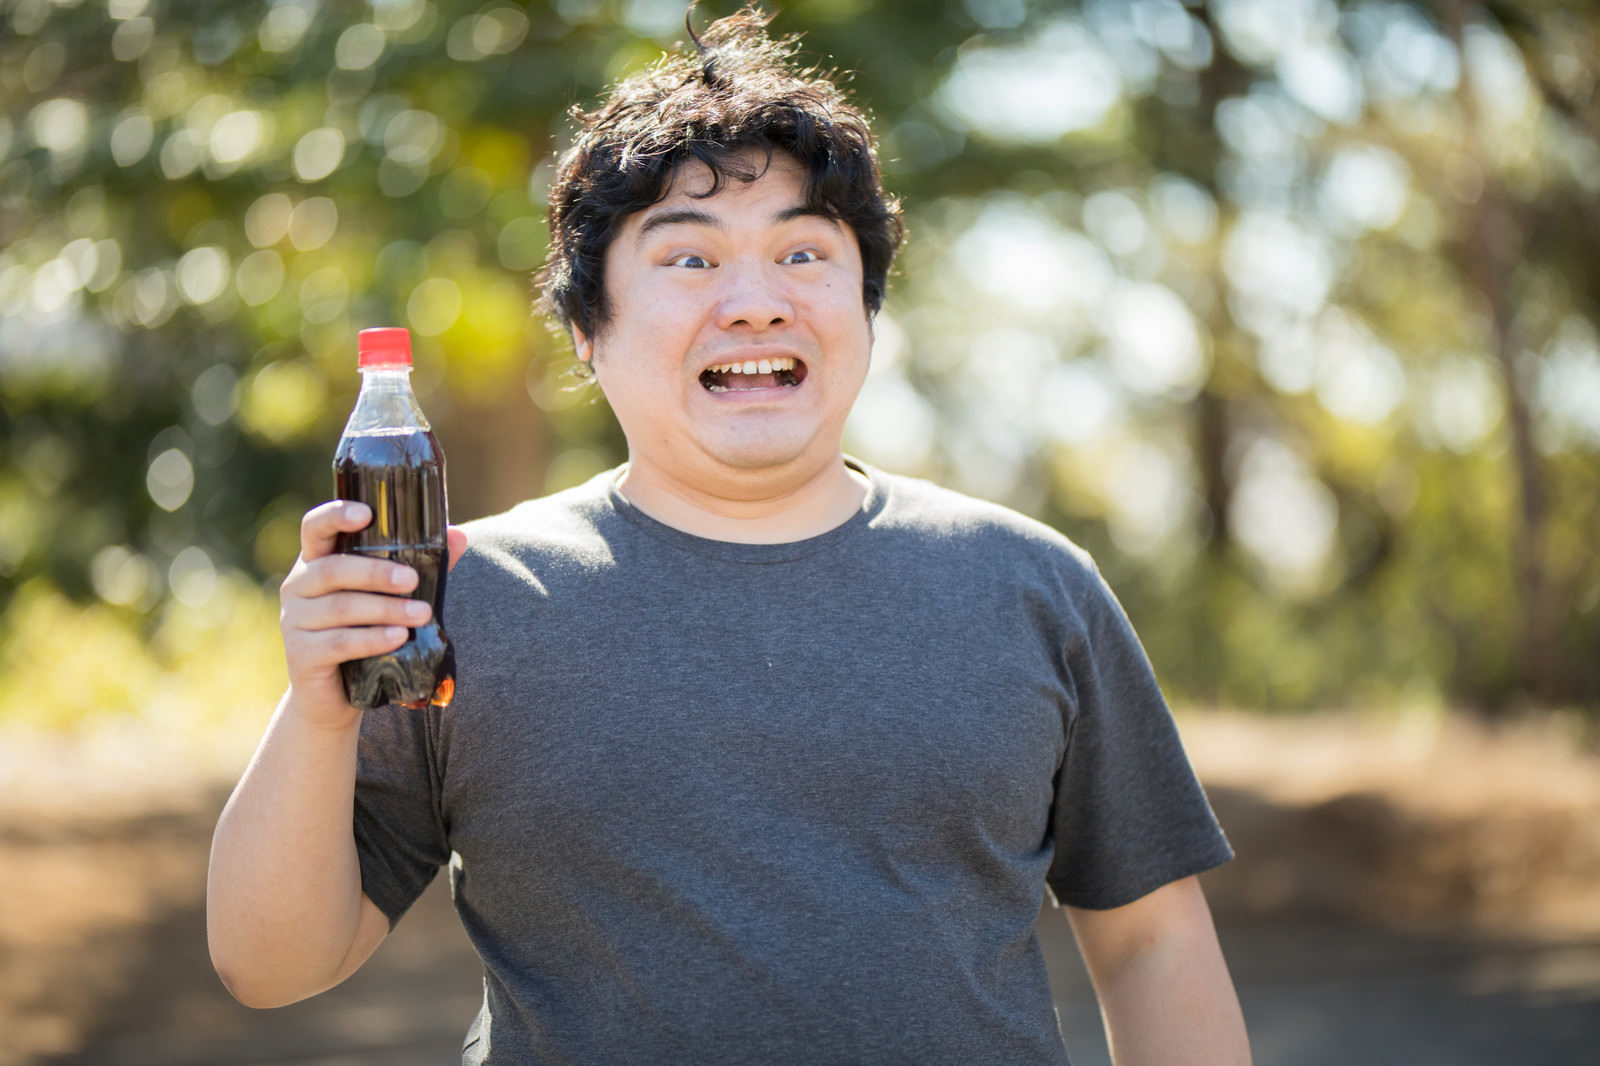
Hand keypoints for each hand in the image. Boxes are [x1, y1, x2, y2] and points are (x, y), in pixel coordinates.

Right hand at [278, 501, 468, 727]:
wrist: (335, 695)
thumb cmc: (364, 633)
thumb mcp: (388, 596)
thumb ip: (419, 565)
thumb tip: (457, 535)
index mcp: (316, 562)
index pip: (315, 528)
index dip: (336, 516)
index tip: (367, 514)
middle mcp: (298, 587)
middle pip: (332, 570)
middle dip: (376, 572)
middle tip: (413, 579)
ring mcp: (295, 622)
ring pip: (341, 608)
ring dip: (385, 609)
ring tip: (422, 613)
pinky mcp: (301, 655)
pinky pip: (339, 643)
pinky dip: (372, 639)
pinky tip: (398, 638)